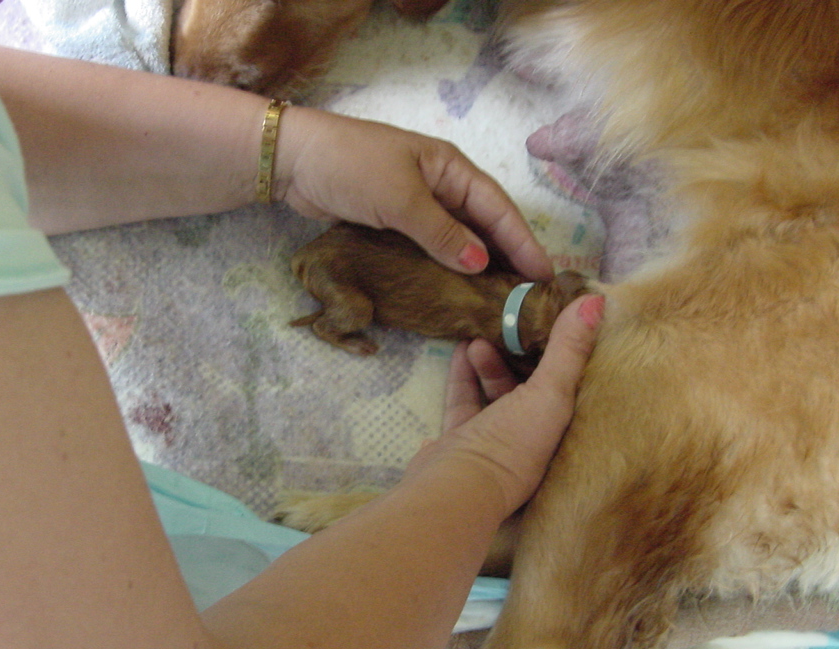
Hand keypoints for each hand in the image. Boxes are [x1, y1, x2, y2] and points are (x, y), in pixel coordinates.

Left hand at [274, 106, 554, 279]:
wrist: (294, 160)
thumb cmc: (352, 167)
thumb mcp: (401, 199)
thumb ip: (441, 233)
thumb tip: (480, 263)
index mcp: (450, 169)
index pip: (498, 208)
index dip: (523, 241)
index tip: (543, 273)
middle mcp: (440, 186)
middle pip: (484, 224)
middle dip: (508, 255)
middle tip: (527, 293)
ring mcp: (417, 204)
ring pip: (458, 238)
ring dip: (478, 264)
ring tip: (499, 297)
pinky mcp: (394, 222)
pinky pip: (431, 247)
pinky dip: (447, 265)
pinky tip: (456, 287)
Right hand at [406, 294, 604, 515]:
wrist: (455, 488)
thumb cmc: (514, 443)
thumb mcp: (550, 394)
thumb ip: (568, 349)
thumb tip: (596, 300)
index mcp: (560, 431)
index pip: (569, 385)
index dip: (564, 352)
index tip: (556, 320)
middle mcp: (531, 437)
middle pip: (529, 386)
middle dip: (520, 353)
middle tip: (512, 323)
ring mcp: (493, 440)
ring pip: (494, 391)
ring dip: (488, 361)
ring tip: (478, 334)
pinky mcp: (461, 439)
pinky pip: (463, 400)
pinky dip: (462, 375)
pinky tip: (458, 350)